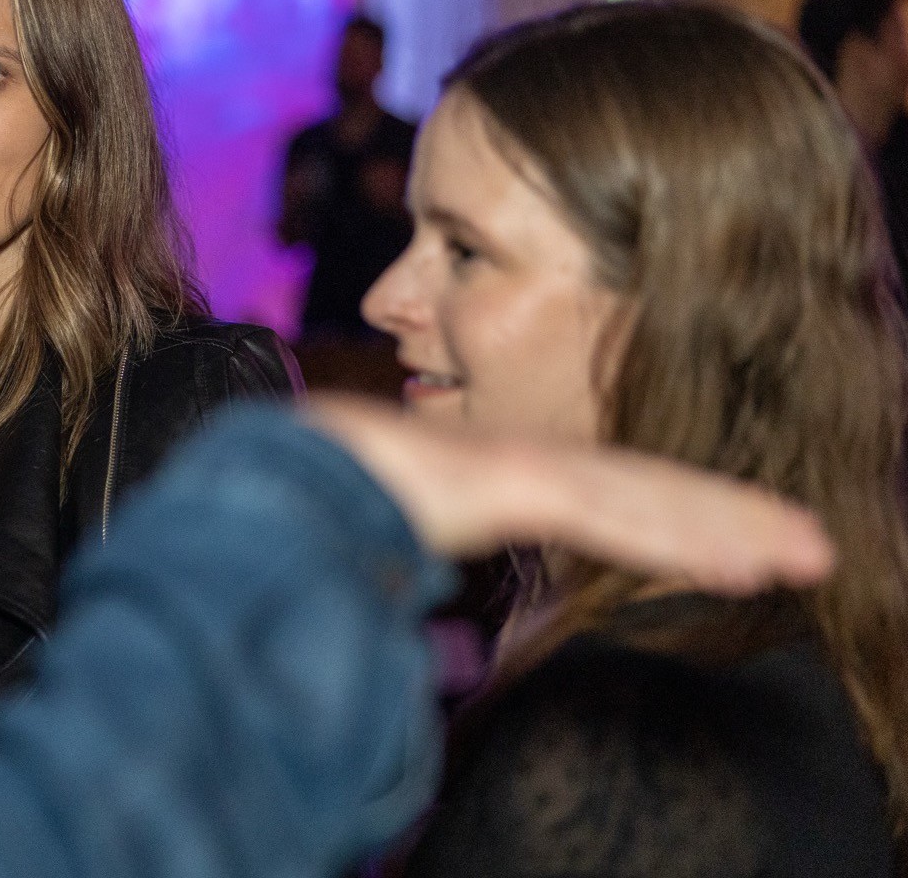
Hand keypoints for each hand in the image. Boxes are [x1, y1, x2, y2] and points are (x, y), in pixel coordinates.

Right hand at [304, 396, 833, 594]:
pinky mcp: (511, 478)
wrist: (260, 464)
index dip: (672, 517)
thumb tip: (411, 603)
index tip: (733, 549)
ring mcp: (517, 465)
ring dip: (729, 526)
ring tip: (804, 556)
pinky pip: (610, 513)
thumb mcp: (372, 532)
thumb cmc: (301, 493)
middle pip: (640, 490)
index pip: (600, 498)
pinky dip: (677, 537)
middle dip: (726, 516)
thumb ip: (403, 560)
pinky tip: (740, 562)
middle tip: (805, 546)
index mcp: (488, 475)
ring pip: (644, 498)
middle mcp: (516, 462)